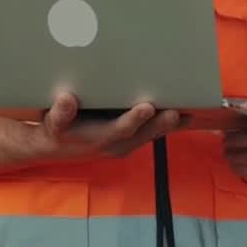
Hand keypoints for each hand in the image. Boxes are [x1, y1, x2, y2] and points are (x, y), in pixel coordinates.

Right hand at [38, 92, 179, 159]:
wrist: (57, 147)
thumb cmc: (57, 130)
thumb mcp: (53, 122)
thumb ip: (60, 113)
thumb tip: (66, 99)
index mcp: (101, 138)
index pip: (121, 129)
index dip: (134, 119)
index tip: (146, 107)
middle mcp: (119, 143)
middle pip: (145, 133)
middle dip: (163, 122)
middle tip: (179, 109)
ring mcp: (129, 142)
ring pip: (155, 133)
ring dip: (173, 123)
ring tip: (193, 109)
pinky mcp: (134, 137)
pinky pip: (156, 131)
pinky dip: (172, 123)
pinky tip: (189, 111)